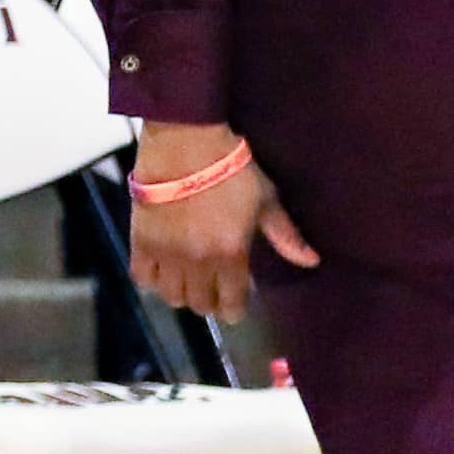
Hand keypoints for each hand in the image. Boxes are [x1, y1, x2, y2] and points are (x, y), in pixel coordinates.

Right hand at [121, 123, 318, 320]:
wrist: (186, 142)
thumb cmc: (231, 169)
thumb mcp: (265, 200)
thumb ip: (285, 235)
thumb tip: (312, 261)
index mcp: (231, 254)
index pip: (230, 302)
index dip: (232, 310)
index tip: (233, 309)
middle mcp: (198, 261)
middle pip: (198, 304)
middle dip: (207, 303)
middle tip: (210, 292)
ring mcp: (167, 252)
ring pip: (170, 296)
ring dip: (180, 293)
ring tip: (186, 281)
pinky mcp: (141, 240)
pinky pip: (142, 277)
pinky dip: (151, 280)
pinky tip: (160, 270)